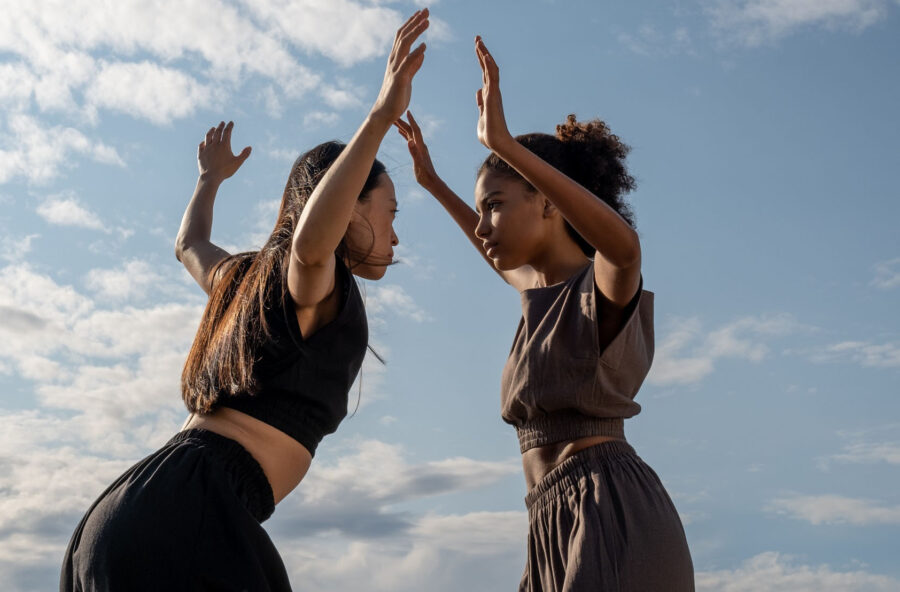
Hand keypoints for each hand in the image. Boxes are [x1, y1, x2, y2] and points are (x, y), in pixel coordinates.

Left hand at [197, 121, 250, 182]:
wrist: (211, 177)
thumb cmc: (225, 170)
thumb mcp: (237, 163)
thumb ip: (244, 154)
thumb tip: (250, 147)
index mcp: (224, 145)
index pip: (227, 132)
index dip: (229, 126)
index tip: (231, 122)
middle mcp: (214, 145)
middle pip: (217, 132)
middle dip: (220, 126)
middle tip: (222, 123)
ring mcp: (206, 149)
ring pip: (208, 136)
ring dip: (211, 131)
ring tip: (213, 128)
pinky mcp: (201, 154)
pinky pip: (201, 145)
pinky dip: (203, 141)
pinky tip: (204, 141)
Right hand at [370, 9, 428, 126]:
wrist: (385, 113)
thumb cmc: (396, 97)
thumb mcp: (408, 78)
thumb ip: (414, 66)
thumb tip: (423, 53)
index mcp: (395, 60)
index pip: (402, 37)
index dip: (411, 24)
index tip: (421, 14)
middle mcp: (393, 61)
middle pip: (404, 36)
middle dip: (415, 22)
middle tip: (426, 10)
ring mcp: (395, 69)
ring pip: (405, 45)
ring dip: (416, 32)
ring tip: (427, 22)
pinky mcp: (400, 79)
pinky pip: (408, 64)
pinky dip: (416, 54)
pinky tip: (425, 46)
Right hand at [394, 110, 440, 188]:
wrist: (431, 181)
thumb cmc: (424, 175)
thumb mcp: (418, 164)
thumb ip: (414, 152)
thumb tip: (409, 142)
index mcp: (420, 146)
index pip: (415, 130)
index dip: (411, 121)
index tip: (407, 111)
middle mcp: (420, 145)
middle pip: (411, 130)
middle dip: (404, 122)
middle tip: (394, 115)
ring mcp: (419, 148)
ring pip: (410, 134)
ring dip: (403, 127)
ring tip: (394, 121)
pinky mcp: (417, 152)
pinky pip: (410, 140)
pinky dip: (404, 134)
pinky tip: (400, 132)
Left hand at [474, 36, 512, 151]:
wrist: (496, 143)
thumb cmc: (489, 134)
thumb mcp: (481, 115)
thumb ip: (480, 103)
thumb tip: (478, 92)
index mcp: (489, 95)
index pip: (484, 74)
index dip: (481, 60)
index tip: (477, 48)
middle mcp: (493, 91)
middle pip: (487, 67)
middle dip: (482, 52)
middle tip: (477, 38)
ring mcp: (494, 93)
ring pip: (490, 69)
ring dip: (484, 54)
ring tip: (478, 41)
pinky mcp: (493, 96)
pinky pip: (492, 77)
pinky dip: (489, 65)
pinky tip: (484, 54)